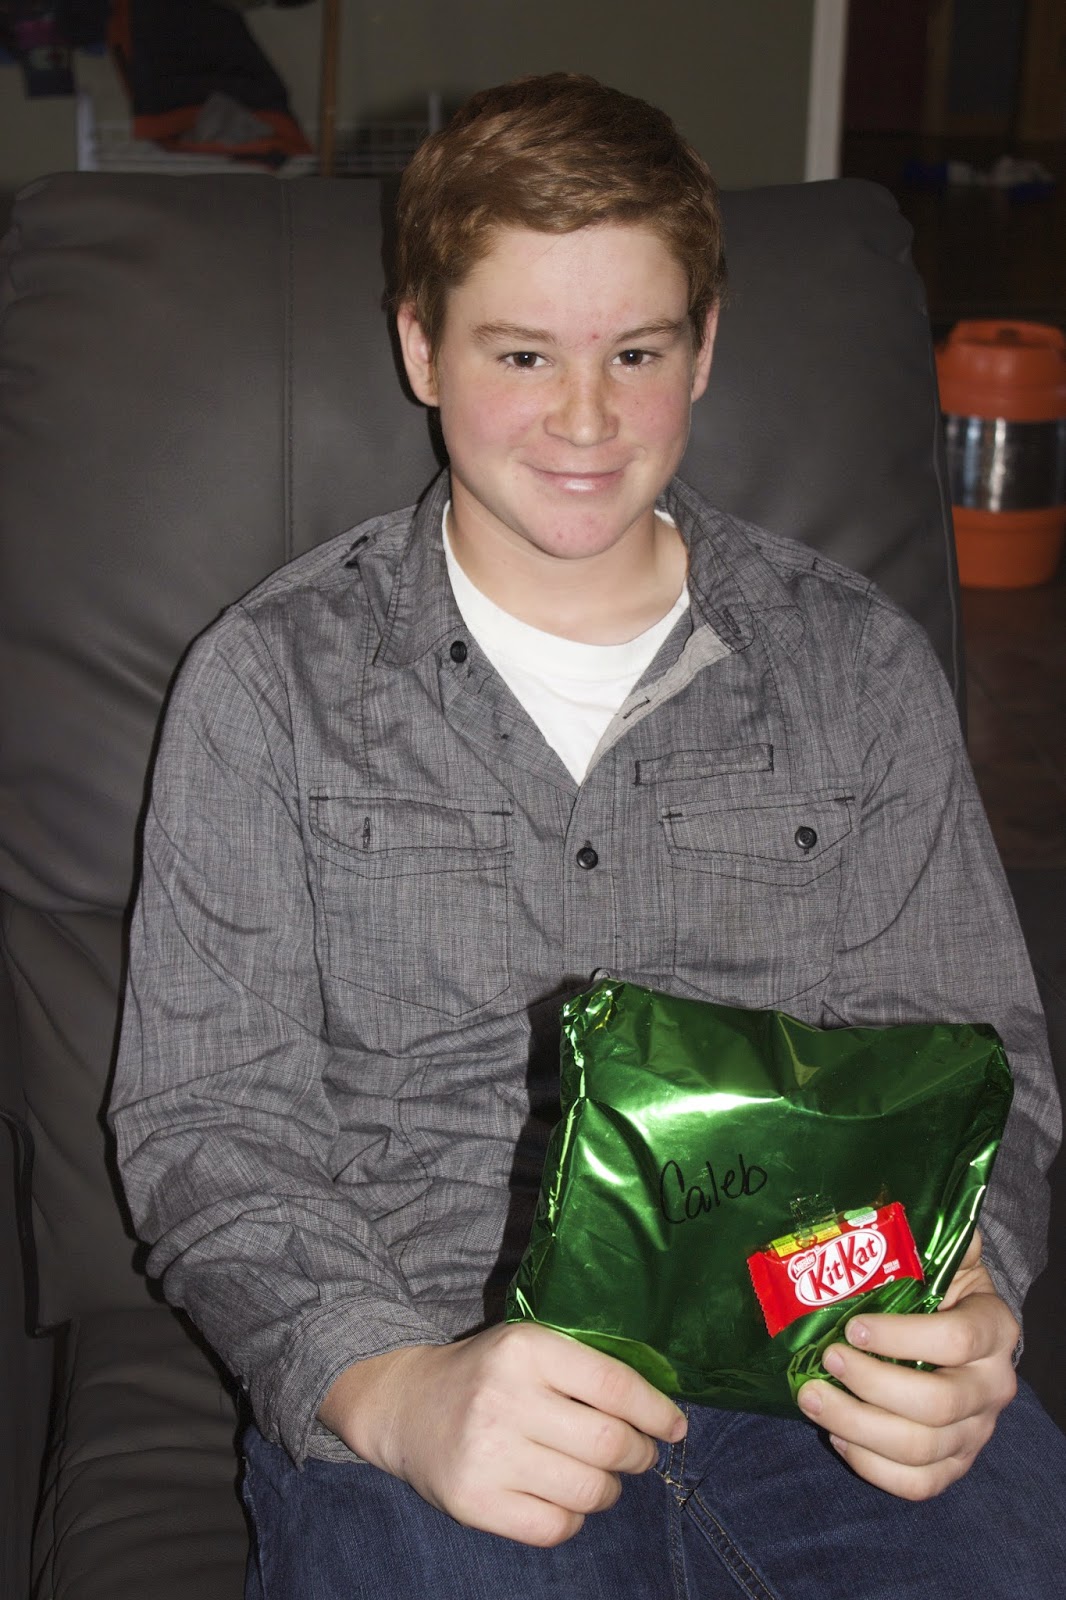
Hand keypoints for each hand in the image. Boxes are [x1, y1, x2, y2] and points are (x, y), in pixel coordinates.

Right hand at [318, 1322, 686, 1545]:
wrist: (406, 1405)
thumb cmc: (487, 1374)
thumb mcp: (528, 1347)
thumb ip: (584, 1366)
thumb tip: (661, 1407)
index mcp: (526, 1349)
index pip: (614, 1386)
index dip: (656, 1411)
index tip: (675, 1426)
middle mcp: (506, 1399)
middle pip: (609, 1444)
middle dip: (640, 1454)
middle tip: (640, 1454)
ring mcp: (489, 1455)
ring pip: (589, 1491)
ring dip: (609, 1490)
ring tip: (599, 1477)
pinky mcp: (475, 1503)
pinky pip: (556, 1527)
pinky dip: (573, 1518)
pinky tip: (563, 1498)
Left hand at [797, 1231, 1018, 1499]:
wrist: (962, 1330)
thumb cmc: (936, 1287)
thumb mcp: (936, 1252)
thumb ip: (923, 1225)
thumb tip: (892, 1190)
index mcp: (994, 1326)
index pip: (959, 1338)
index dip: (903, 1336)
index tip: (853, 1325)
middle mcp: (994, 1385)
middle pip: (937, 1404)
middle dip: (870, 1385)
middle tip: (825, 1361)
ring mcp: (978, 1431)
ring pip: (922, 1448)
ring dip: (857, 1425)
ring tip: (811, 1397)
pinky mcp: (956, 1463)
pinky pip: (921, 1484)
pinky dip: (875, 1467)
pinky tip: (839, 1436)